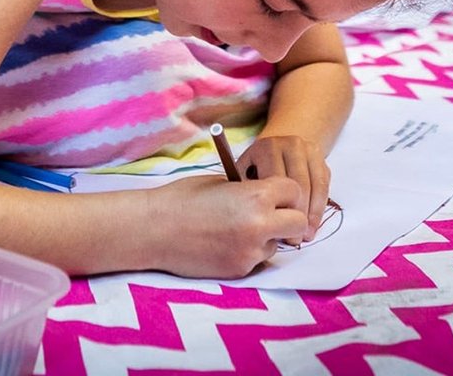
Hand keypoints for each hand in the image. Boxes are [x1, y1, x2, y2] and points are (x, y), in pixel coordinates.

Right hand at [149, 174, 308, 277]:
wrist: (155, 230)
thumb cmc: (183, 199)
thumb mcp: (223, 182)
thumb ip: (250, 191)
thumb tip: (268, 199)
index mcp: (256, 197)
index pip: (294, 192)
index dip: (286, 192)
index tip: (276, 194)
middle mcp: (259, 226)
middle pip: (297, 223)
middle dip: (288, 217)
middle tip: (270, 215)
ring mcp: (250, 252)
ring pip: (276, 244)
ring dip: (266, 238)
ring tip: (236, 229)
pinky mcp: (240, 270)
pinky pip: (256, 259)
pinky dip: (247, 252)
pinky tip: (223, 243)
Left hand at [241, 134, 331, 241]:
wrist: (279, 144)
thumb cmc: (257, 167)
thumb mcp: (245, 173)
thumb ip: (247, 192)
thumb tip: (253, 221)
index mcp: (267, 148)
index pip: (277, 180)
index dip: (278, 207)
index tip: (277, 230)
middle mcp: (290, 144)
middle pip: (299, 183)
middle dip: (298, 214)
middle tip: (295, 237)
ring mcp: (308, 149)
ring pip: (315, 185)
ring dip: (312, 214)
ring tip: (307, 234)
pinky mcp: (321, 158)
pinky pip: (324, 184)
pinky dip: (320, 207)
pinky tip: (314, 223)